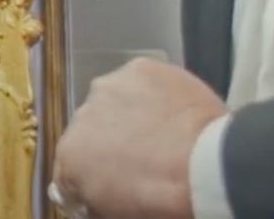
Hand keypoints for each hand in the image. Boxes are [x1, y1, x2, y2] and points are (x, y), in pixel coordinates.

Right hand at [52, 59, 226, 218]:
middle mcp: (80, 115)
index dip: (95, 171)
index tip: (116, 179)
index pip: (72, 165)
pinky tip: (174, 109)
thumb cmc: (159, 199)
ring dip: (130, 111)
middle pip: (93, 126)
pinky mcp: (140, 68)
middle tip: (143, 154)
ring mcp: (109, 87)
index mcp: (69, 156)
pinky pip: (143, 81)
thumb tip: (93, 192)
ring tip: (162, 129)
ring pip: (116, 99)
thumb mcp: (115, 211)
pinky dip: (155, 92)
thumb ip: (93, 195)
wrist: (204, 168)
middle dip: (111, 137)